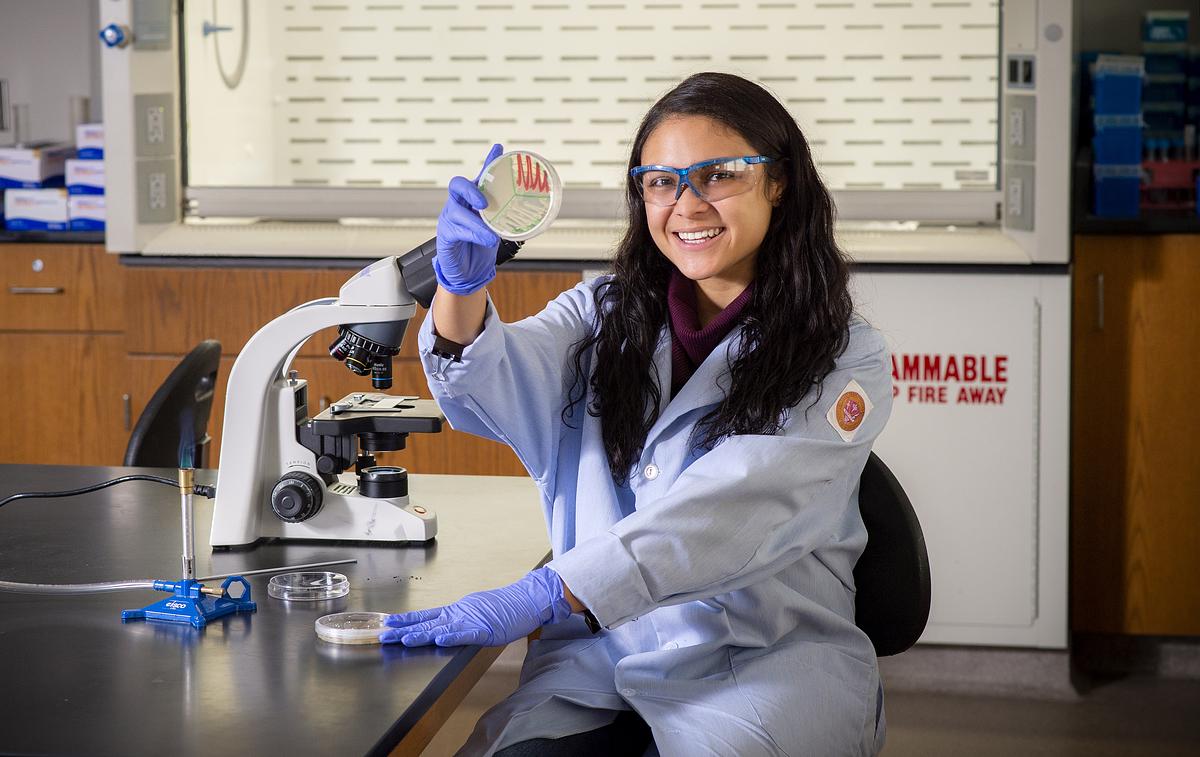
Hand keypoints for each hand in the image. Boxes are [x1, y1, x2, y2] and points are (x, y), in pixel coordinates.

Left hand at [379, 566, 571, 646]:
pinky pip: (465, 634)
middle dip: (404, 630)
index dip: (406, 620)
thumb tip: (446, 627)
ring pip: (441, 628)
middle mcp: (459, 613)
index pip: (426, 615)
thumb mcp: (478, 611)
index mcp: (457, 611)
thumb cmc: (507, 607)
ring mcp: (471, 620)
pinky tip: (438, 639)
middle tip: (383, 635)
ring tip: (403, 639)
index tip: (388, 622)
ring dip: (421, 634)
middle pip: (427, 622)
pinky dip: (451, 636)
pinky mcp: (485, 629)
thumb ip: (462, 619)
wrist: (527, 598)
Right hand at [433, 143, 503, 295]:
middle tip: (484, 202)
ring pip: (458, 212)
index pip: (481, 176)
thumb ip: (507, 219)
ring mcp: (449, 218)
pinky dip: (473, 235)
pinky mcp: (445, 235)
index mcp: (474, 199)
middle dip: (471, 190)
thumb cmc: (481, 246)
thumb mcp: (498, 229)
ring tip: (491, 235)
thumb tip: (529, 216)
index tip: (499, 148)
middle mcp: (459, 204)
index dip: (489, 162)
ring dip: (477, 223)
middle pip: (458, 185)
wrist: (468, 271)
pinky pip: (456, 230)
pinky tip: (485, 240)